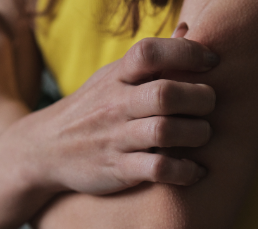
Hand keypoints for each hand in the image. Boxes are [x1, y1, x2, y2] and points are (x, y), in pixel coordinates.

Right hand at [13, 35, 218, 193]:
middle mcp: (115, 105)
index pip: (150, 52)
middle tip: (209, 105)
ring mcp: (115, 139)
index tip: (212, 62)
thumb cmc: (92, 110)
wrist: (45, 150)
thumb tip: (188, 28)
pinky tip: (195, 171)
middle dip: (201, 98)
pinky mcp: (117, 170)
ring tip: (202, 136)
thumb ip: (151, 59)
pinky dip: (184, 172)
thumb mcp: (113, 77)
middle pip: (166, 94)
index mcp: (117, 76)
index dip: (186, 52)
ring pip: (165, 131)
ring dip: (197, 134)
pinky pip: (158, 170)